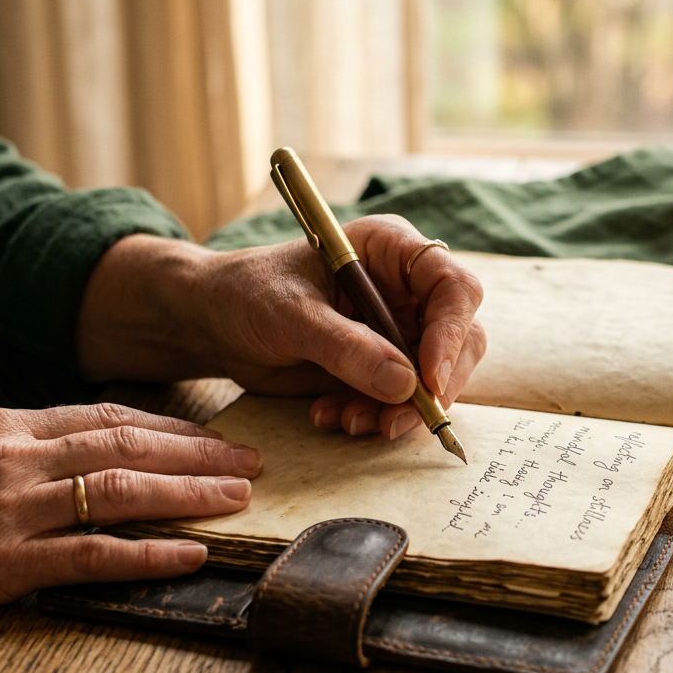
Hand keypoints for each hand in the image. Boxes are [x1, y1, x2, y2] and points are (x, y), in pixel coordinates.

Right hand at [0, 404, 258, 646]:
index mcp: (3, 428)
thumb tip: (94, 455)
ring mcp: (5, 509)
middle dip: (198, 454)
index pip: (106, 417)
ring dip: (188, 495)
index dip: (171, 428)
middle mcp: (10, 458)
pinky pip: (92, 555)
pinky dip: (149, 553)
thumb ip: (23, 452)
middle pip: (126, 446)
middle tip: (250, 461)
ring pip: (119, 491)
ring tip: (238, 499)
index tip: (216, 438)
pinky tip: (191, 554)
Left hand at [77, 215, 486, 439]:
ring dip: (400, 410)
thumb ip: (346, 348)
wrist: (213, 323)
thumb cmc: (246, 295)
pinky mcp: (382, 366)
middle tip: (394, 421)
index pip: (454, 288)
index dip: (451, 334)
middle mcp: (406, 288)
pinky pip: (403, 400)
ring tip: (348, 422)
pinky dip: (376, 417)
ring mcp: (397, 329)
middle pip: (459, 339)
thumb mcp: (290, 316)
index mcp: (392, 251)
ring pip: (435, 378)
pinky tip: (332, 417)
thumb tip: (405, 384)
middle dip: (431, 386)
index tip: (428, 381)